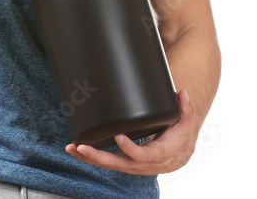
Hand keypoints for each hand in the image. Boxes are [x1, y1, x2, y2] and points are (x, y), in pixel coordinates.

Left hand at [65, 90, 196, 174]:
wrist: (177, 155)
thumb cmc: (179, 138)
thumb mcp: (185, 125)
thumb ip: (186, 110)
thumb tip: (182, 93)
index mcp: (157, 155)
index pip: (143, 155)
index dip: (131, 148)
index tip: (119, 136)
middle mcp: (141, 164)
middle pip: (118, 163)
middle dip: (98, 157)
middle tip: (82, 147)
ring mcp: (130, 164)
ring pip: (107, 165)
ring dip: (88, 157)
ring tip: (72, 147)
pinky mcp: (122, 162)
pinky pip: (104, 162)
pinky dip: (89, 157)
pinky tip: (75, 149)